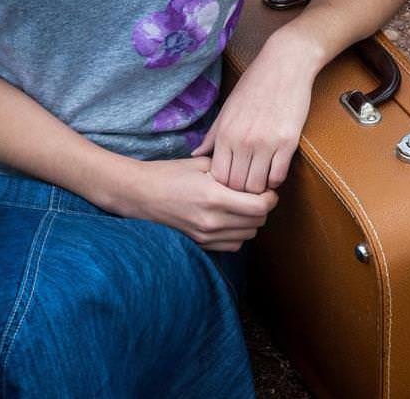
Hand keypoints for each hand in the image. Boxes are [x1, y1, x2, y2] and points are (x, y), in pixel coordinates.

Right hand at [92, 155, 277, 251]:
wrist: (139, 195)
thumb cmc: (169, 174)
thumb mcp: (201, 164)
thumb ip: (231, 171)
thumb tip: (255, 176)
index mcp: (214, 197)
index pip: (260, 206)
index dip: (270, 197)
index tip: (267, 190)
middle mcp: (212, 221)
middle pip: (258, 222)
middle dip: (262, 209)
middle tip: (256, 196)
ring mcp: (205, 236)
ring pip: (248, 235)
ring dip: (251, 222)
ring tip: (242, 207)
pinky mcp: (200, 244)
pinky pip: (233, 245)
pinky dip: (238, 234)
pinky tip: (229, 220)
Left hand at [191, 28, 323, 192]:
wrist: (285, 65)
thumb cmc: (253, 86)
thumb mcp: (227, 109)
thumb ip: (212, 136)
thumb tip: (195, 154)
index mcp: (225, 133)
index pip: (218, 177)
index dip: (223, 186)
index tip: (230, 183)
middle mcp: (243, 141)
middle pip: (237, 185)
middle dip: (240, 192)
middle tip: (245, 188)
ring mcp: (266, 143)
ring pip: (257, 185)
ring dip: (259, 188)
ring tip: (260, 182)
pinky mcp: (288, 142)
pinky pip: (278, 175)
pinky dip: (275, 180)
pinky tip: (274, 171)